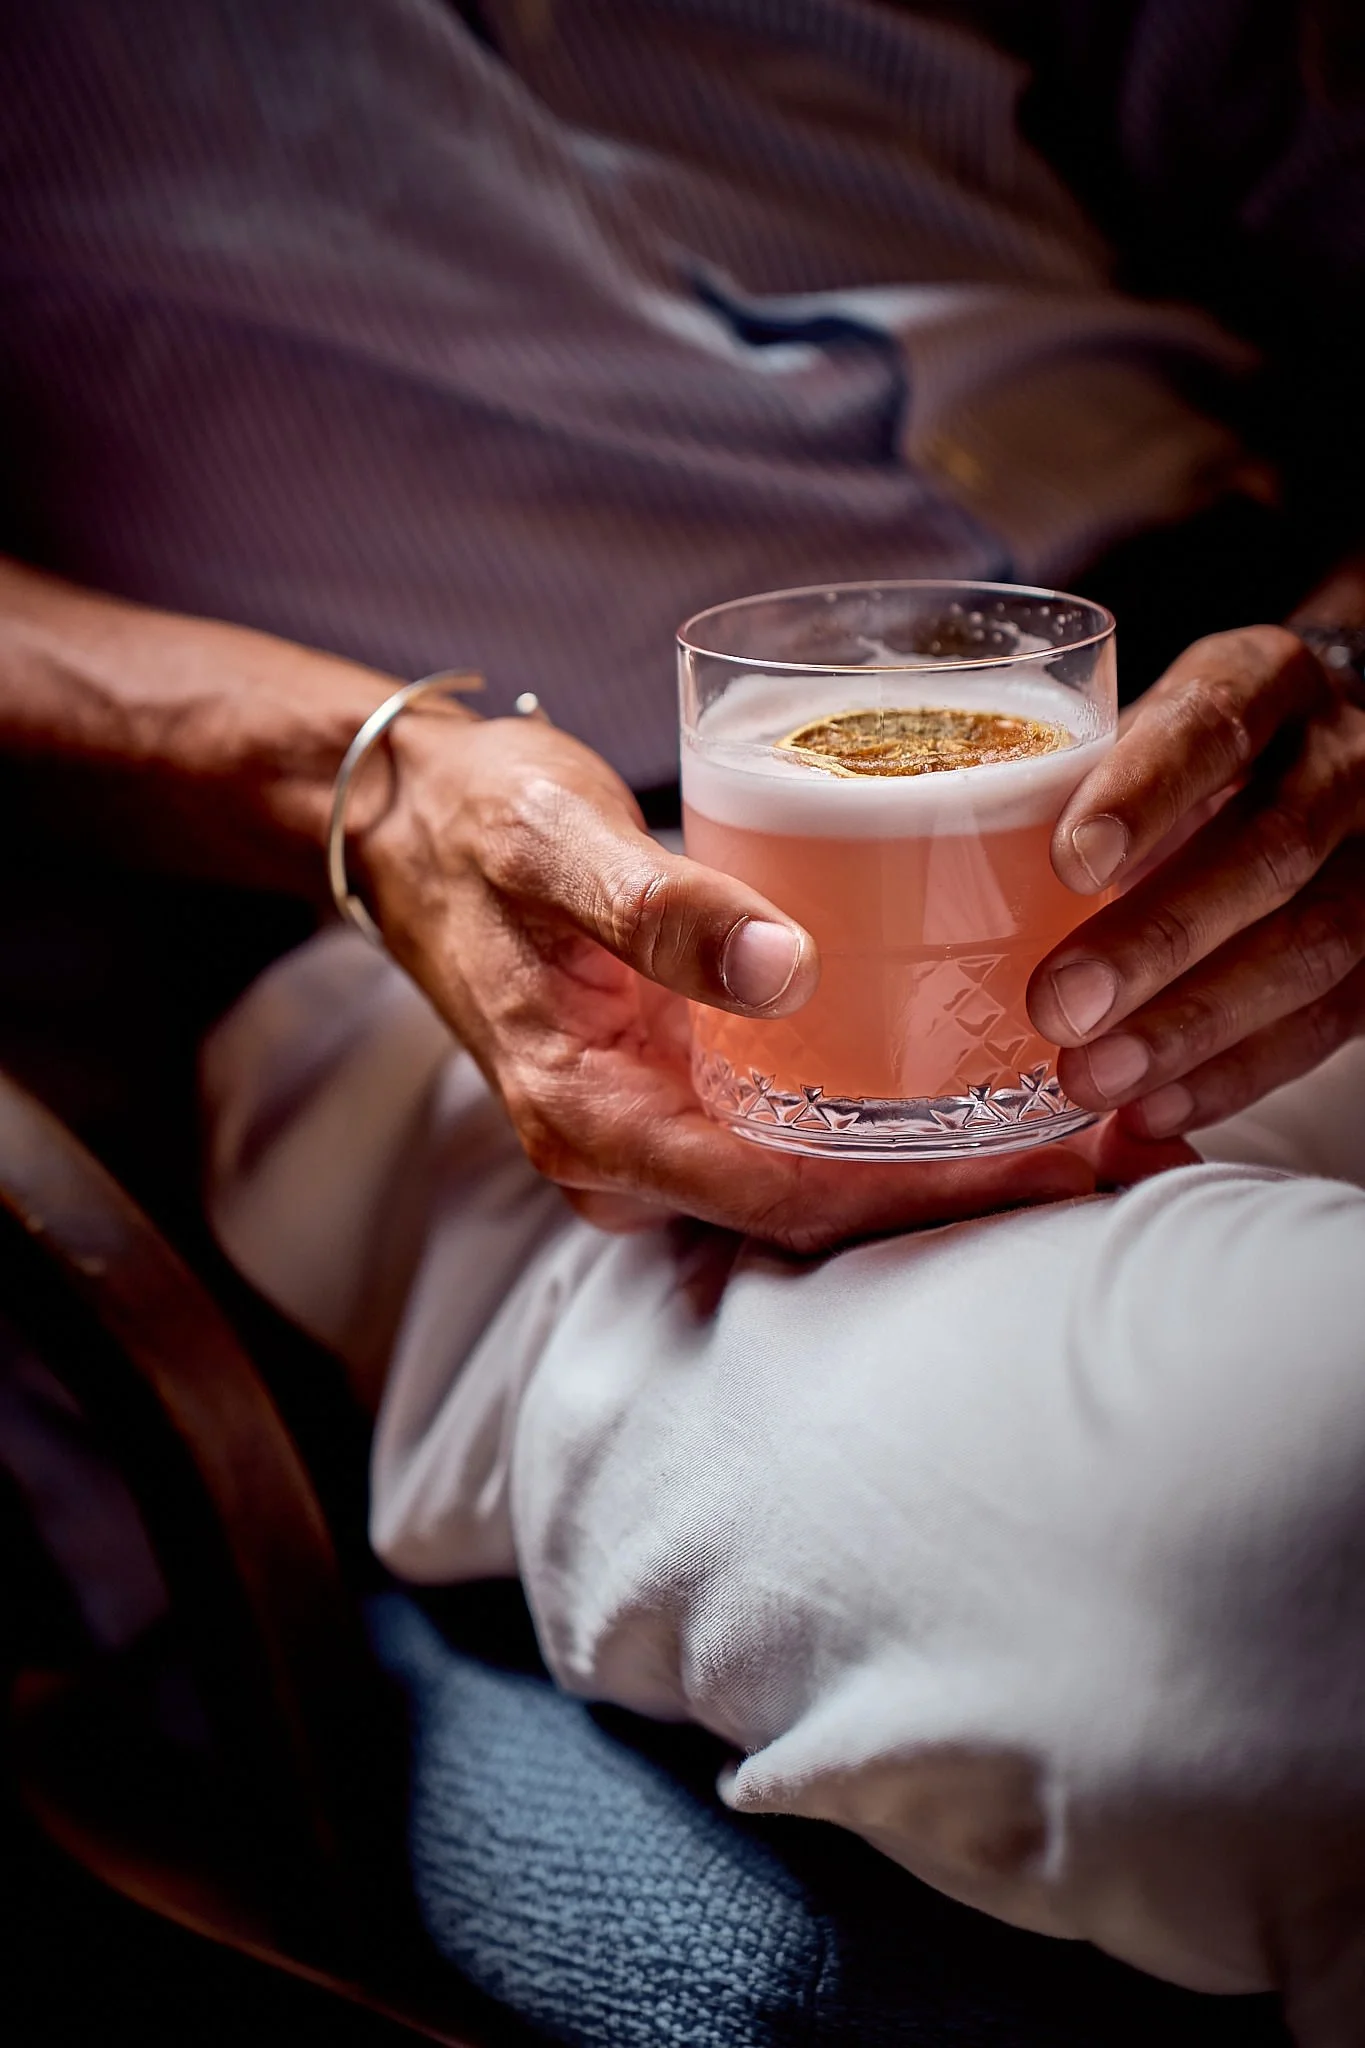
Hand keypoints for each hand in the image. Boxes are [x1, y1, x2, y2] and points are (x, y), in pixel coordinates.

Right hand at [358, 711, 1093, 1249]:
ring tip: (1076, 1132)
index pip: (777, 1191)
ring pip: (809, 1184)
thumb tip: (784, 969)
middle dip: (951, 1195)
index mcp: (589, 1114)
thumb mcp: (553, 842)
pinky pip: (790, 1137)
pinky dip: (885, 1128)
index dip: (911, 1187)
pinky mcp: (673, 1095)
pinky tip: (976, 1093)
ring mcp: (649, 1131)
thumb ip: (656, 907)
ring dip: (933, 1169)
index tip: (1036, 1161)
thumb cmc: (479, 824)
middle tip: (1105, 1156)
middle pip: (811, 1209)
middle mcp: (622, 1151)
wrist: (413, 826)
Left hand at [1028, 625, 1364, 1138]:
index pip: (1213, 722)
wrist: (1313, 764)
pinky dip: (1231, 1076)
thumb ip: (1061, 786)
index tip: (1071, 861)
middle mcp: (1342, 759)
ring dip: (1191, 1027)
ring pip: (1311, 947)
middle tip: (1059, 1005)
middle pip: (1270, 849)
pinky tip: (1152, 1108)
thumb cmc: (1185, 758)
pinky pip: (1326, 1024)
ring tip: (1092, 1077)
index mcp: (1265, 680)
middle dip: (1160, 938)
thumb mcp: (1134, 734)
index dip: (1146, 792)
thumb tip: (904, 876)